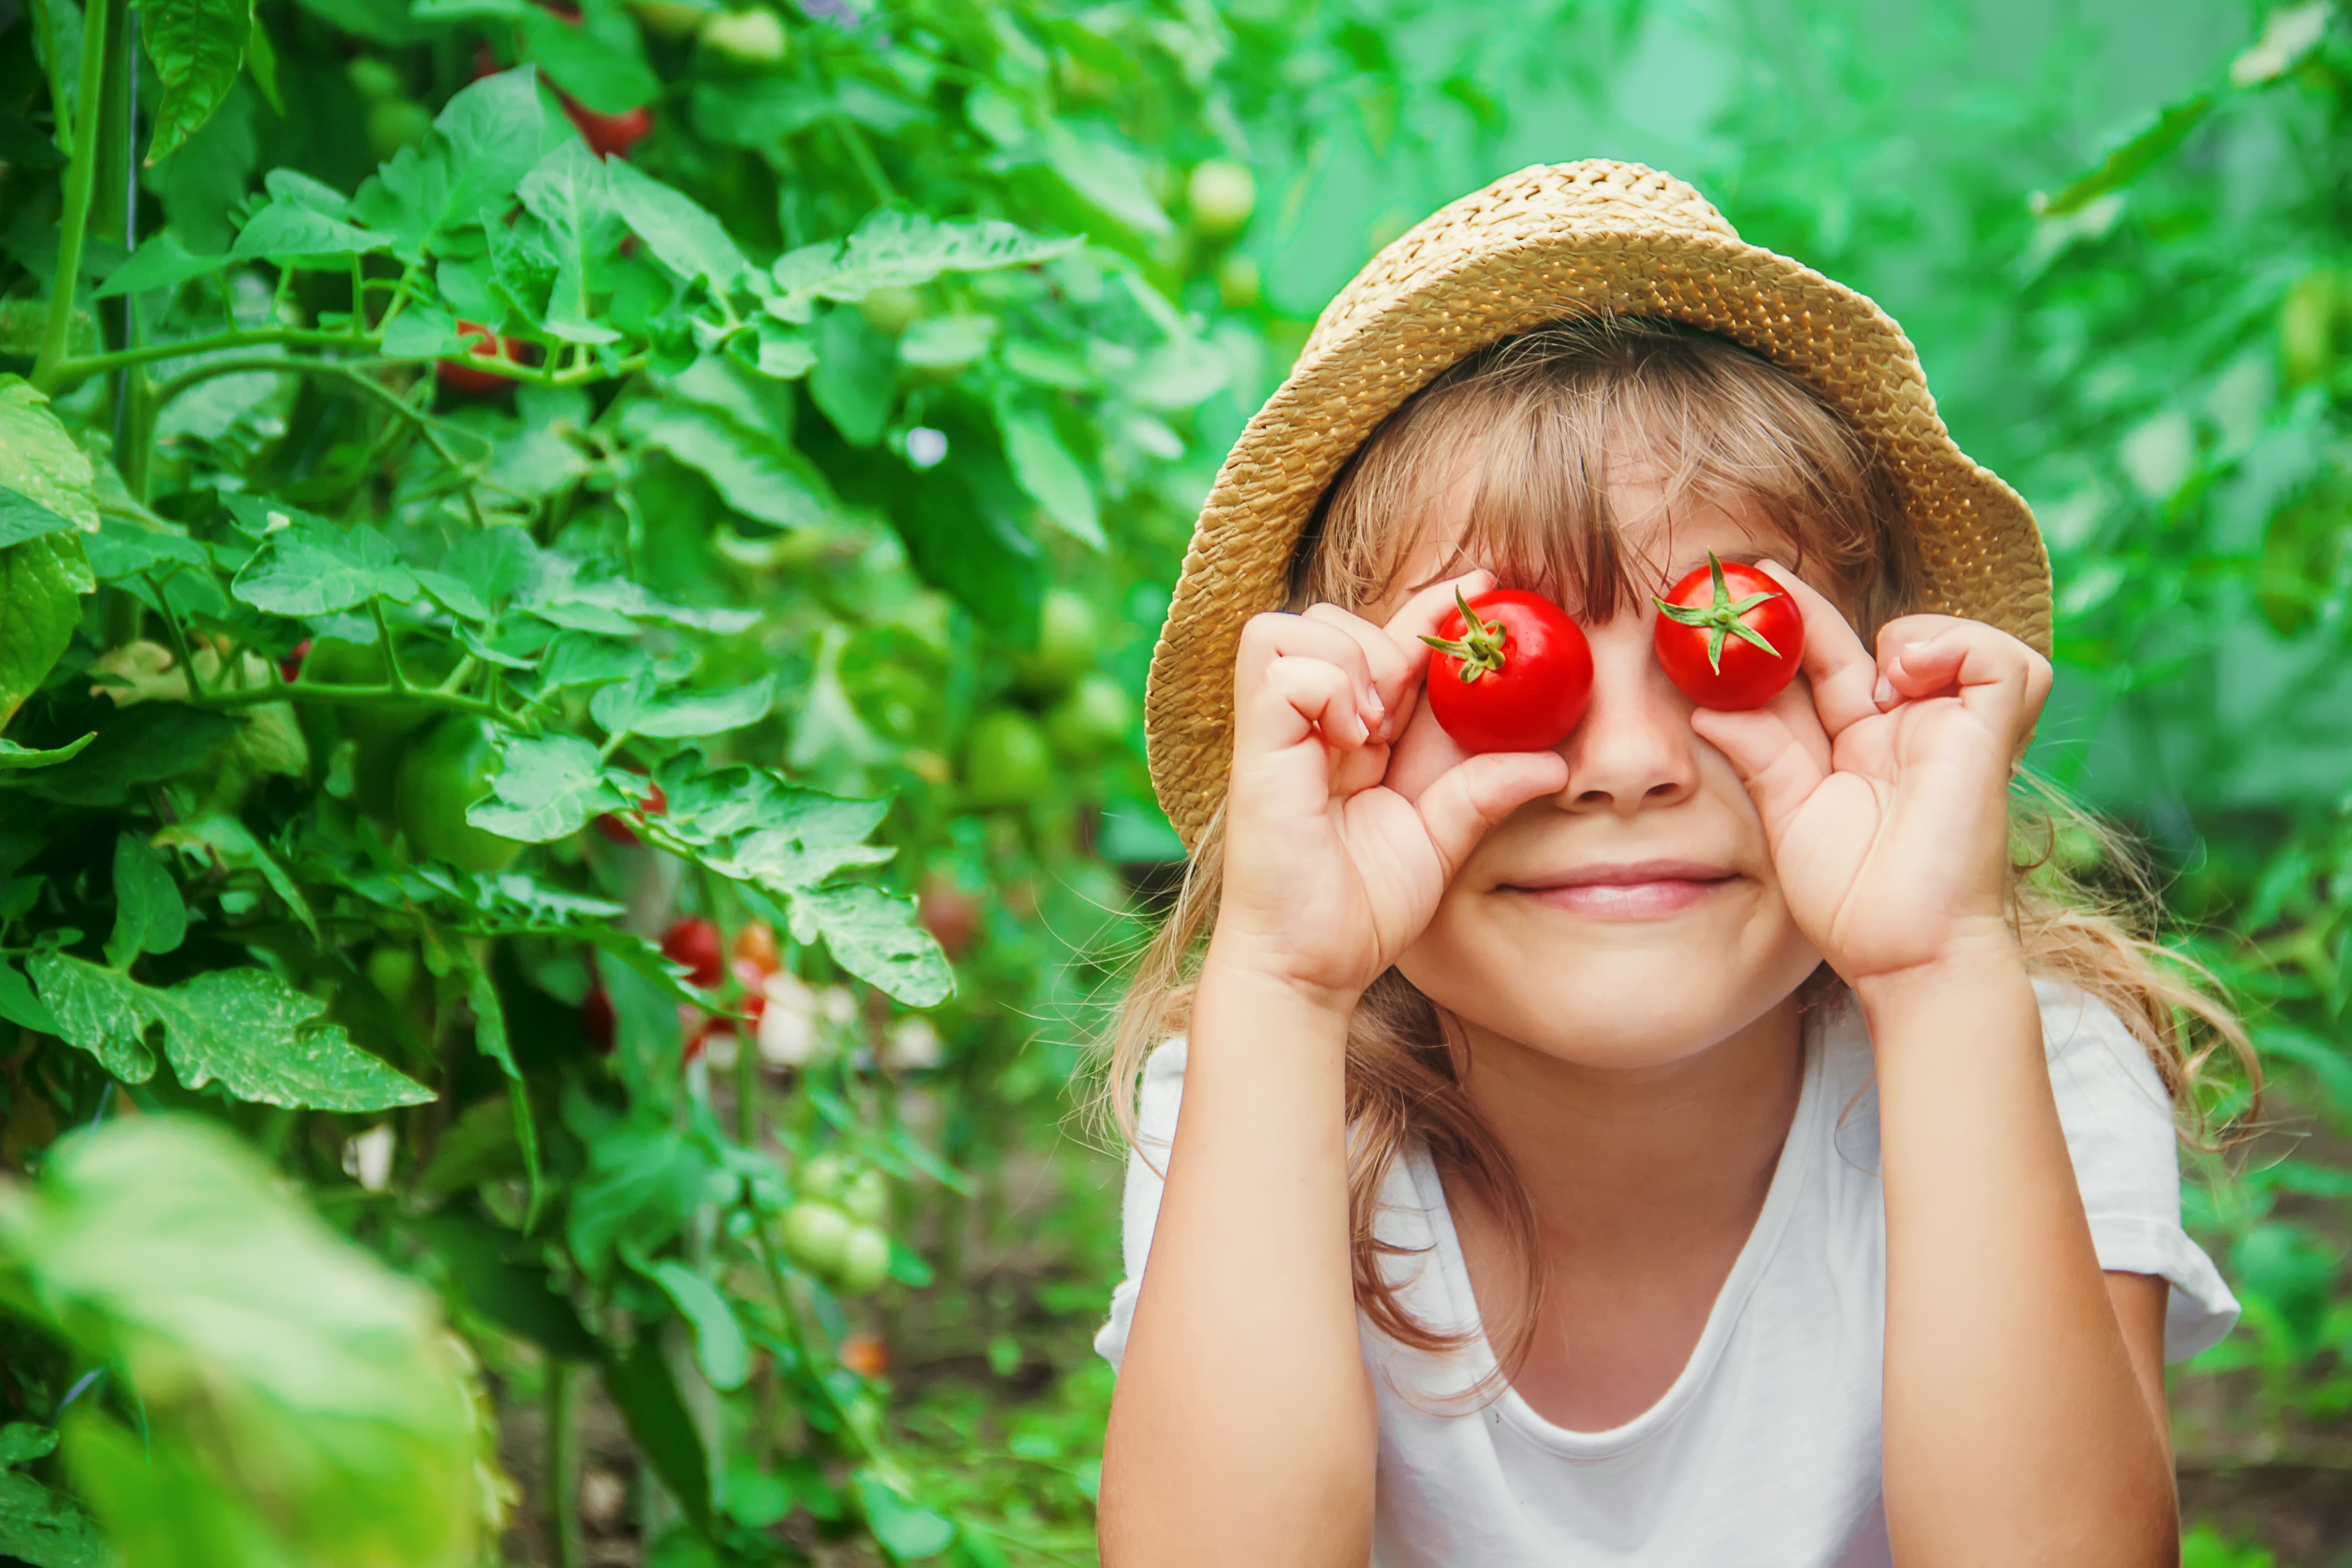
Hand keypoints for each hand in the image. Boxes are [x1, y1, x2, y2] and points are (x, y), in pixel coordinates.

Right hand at [1215, 573, 1570, 1002]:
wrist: (1309, 966)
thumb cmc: (1360, 911)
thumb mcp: (1440, 842)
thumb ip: (1484, 794)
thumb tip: (1554, 764)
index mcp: (1354, 733)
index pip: (1391, 639)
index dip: (1434, 606)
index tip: (1488, 584)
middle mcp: (1311, 721)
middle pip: (1332, 614)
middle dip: (1383, 643)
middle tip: (1400, 718)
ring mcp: (1278, 730)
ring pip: (1295, 624)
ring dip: (1348, 661)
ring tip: (1370, 728)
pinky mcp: (1257, 747)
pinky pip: (1280, 665)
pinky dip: (1323, 687)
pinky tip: (1347, 738)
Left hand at [1689, 565, 2052, 985]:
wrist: (1905, 955)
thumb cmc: (1853, 904)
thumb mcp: (1791, 817)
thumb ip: (1761, 755)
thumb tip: (1708, 708)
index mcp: (1859, 748)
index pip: (1825, 666)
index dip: (1793, 626)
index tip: (1748, 587)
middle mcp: (1906, 731)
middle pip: (1871, 641)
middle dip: (1817, 607)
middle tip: (1763, 575)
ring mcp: (1951, 731)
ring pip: (1954, 638)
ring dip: (1909, 634)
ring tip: (1875, 672)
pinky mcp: (1990, 737)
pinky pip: (2002, 660)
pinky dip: (1957, 647)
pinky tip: (1907, 676)